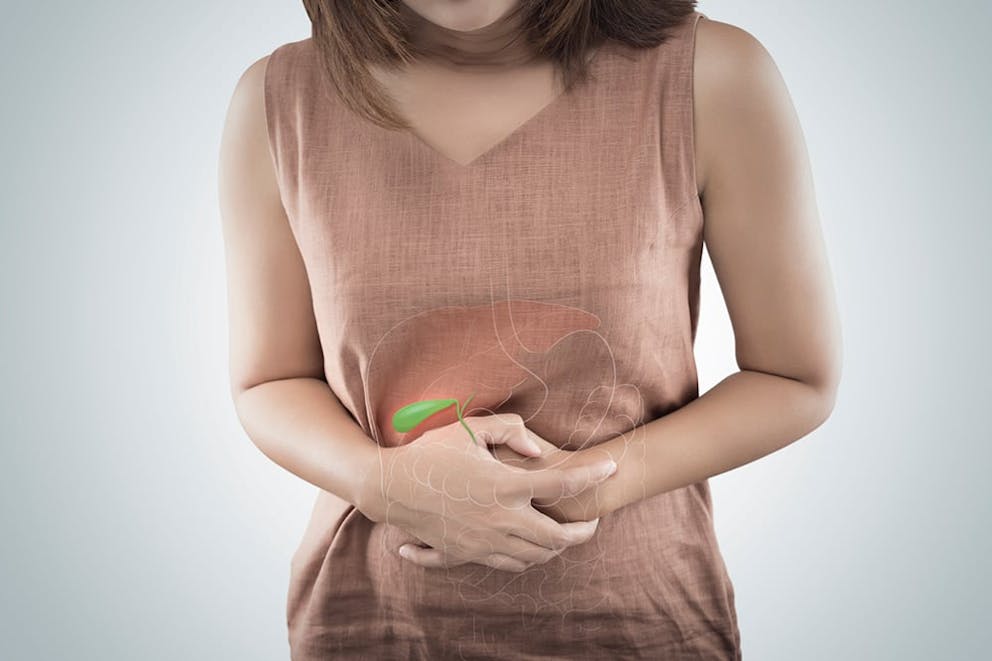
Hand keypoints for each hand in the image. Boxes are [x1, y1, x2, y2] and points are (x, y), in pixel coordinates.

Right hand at [357, 413, 617, 572]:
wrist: (389, 489)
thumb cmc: (429, 452)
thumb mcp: (468, 429)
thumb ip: (509, 431)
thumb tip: (540, 451)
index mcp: (504, 484)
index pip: (562, 485)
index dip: (593, 477)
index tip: (612, 469)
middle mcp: (499, 518)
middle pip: (557, 537)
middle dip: (584, 532)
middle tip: (593, 521)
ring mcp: (484, 541)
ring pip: (536, 556)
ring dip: (557, 547)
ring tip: (565, 533)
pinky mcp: (468, 554)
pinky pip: (509, 565)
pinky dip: (528, 558)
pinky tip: (531, 546)